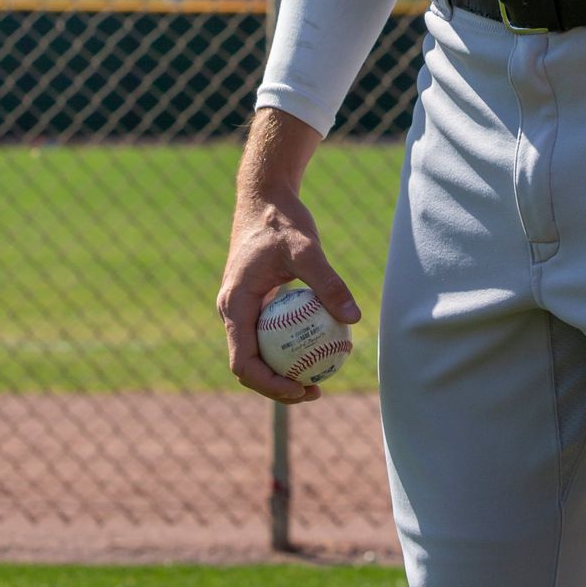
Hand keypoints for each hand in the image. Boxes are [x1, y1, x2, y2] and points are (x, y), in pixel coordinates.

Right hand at [216, 188, 360, 403]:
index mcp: (235, 305)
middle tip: (314, 391)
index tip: (301, 388)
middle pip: (249, 365)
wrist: (264, 195)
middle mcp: (232, 310)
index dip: (270, 384)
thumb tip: (353, 318)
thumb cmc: (281, 220)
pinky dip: (287, 345)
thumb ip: (328, 283)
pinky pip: (268, 333)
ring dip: (282, 370)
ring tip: (317, 379)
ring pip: (257, 351)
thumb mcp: (306, 249)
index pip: (244, 362)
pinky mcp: (254, 300)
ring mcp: (241, 307)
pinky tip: (317, 346)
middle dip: (278, 385)